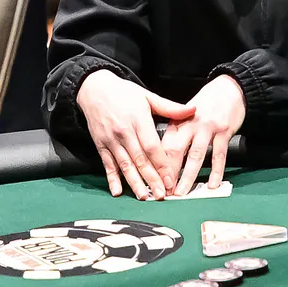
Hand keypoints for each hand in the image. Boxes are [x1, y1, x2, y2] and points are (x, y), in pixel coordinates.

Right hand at [75, 70, 193, 199]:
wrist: (94, 89)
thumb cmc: (123, 93)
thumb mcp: (148, 96)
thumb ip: (170, 107)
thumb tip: (193, 110)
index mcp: (138, 119)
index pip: (151, 146)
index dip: (161, 164)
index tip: (171, 179)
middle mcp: (124, 132)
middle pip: (139, 159)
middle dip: (151, 179)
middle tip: (161, 195)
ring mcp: (111, 140)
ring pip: (124, 165)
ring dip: (134, 183)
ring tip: (143, 197)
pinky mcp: (100, 145)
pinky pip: (107, 165)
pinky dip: (112, 179)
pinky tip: (118, 192)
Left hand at [160, 75, 245, 196]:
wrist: (230, 88)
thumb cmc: (206, 104)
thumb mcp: (186, 114)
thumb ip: (176, 132)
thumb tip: (162, 157)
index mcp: (179, 121)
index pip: (165, 145)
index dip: (158, 164)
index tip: (154, 181)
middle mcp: (191, 124)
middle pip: (177, 151)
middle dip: (169, 173)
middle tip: (164, 192)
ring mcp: (208, 128)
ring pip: (196, 155)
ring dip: (188, 176)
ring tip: (182, 192)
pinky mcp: (224, 131)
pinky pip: (219, 155)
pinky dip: (216, 171)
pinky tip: (212, 185)